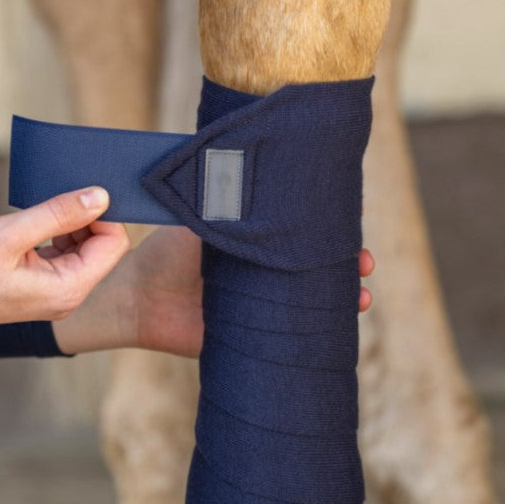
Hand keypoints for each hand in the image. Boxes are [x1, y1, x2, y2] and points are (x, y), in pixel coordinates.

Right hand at [0, 187, 128, 338]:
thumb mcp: (9, 233)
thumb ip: (59, 213)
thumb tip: (100, 196)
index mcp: (68, 289)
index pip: (114, 246)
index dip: (105, 215)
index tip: (80, 192)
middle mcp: (67, 296)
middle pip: (101, 248)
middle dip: (86, 218)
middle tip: (57, 196)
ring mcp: (53, 293)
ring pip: (81, 249)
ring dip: (68, 224)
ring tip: (37, 211)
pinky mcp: (38, 286)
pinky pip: (61, 254)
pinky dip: (53, 234)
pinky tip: (30, 224)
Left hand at [52, 225, 375, 358]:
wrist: (141, 297)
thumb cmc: (168, 250)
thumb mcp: (205, 216)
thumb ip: (234, 200)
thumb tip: (274, 170)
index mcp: (258, 239)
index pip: (307, 229)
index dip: (333, 223)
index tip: (357, 213)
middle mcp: (267, 270)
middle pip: (319, 264)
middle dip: (349, 260)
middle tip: (363, 259)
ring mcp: (265, 303)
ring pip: (316, 298)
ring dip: (345, 294)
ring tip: (361, 291)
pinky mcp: (259, 333)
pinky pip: (298, 332)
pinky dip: (323, 328)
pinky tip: (343, 321)